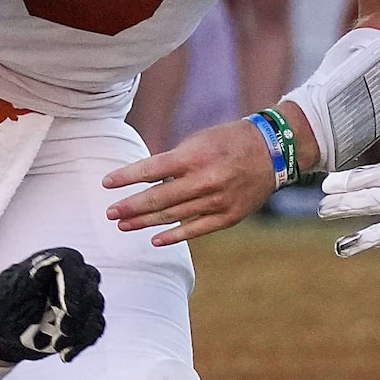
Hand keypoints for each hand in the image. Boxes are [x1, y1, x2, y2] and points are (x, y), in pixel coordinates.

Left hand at [0, 246, 104, 363]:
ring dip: (77, 332)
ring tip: (56, 345)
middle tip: (62, 333)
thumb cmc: (6, 307)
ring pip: (94, 311)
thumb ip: (29, 278)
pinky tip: (65, 354)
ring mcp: (85, 297)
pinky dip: (81, 343)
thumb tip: (50, 261)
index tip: (66, 309)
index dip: (72, 288)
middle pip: (89, 290)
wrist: (7, 333)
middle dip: (77, 315)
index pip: (73, 267)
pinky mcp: (88, 318)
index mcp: (57, 260)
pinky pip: (95, 329)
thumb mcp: (10, 293)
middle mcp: (76, 274)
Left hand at [103, 117, 276, 245]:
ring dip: (144, 222)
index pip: (150, 169)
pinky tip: (155, 239)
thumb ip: (173, 162)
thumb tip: (145, 181)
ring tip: (123, 225)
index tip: (106, 183)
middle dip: (130, 206)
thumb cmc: (229, 141)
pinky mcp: (228, 216)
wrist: (273, 150)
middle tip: (110, 212)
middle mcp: (204, 180)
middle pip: (157, 198)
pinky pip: (196, 229)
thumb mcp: (198, 140)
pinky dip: (174, 236)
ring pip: (172, 216)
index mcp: (194, 156)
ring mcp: (217, 201)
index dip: (126, 177)